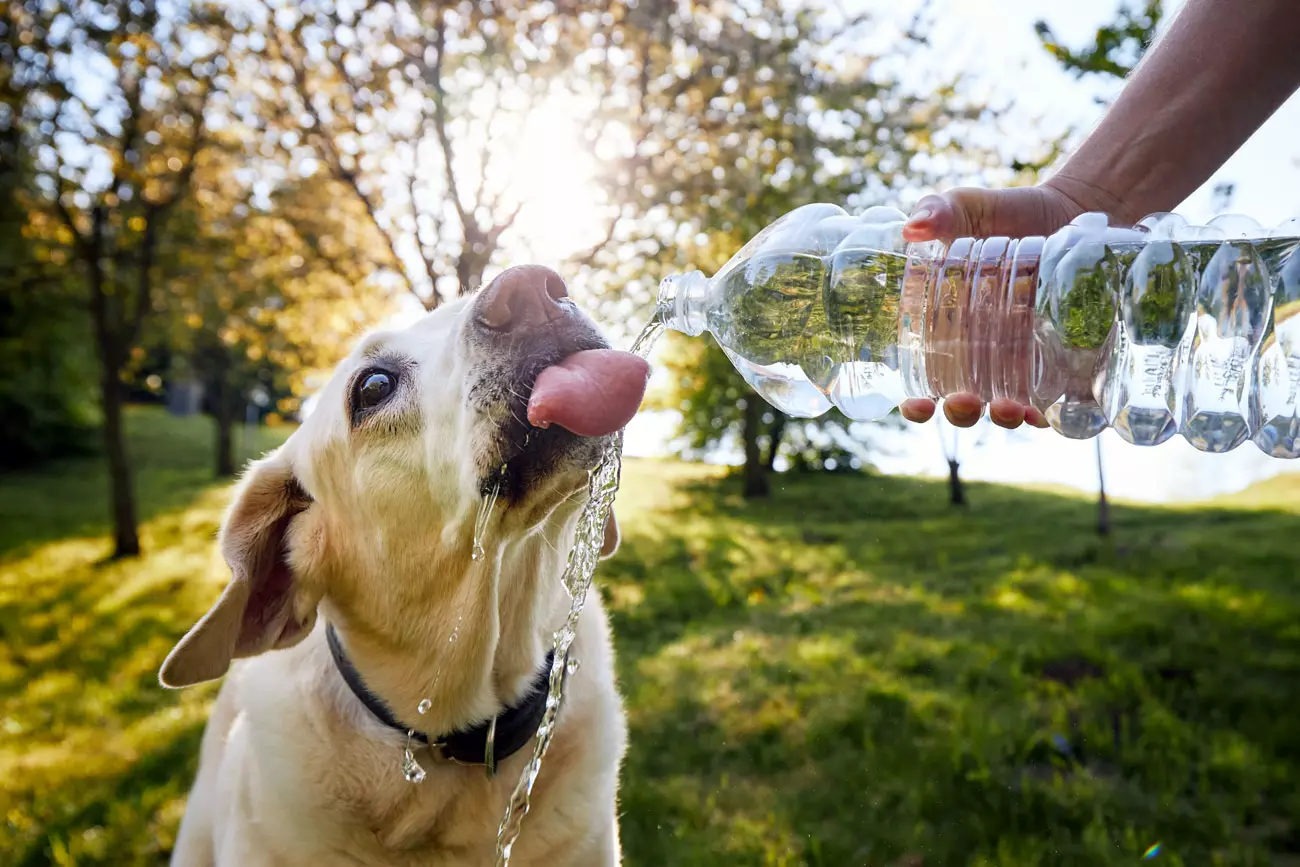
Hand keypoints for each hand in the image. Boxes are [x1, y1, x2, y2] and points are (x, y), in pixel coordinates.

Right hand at [896, 182, 1097, 429]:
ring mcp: (1024, 363)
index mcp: (946, 332)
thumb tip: (912, 227)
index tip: (916, 405)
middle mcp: (983, 357)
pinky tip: (1050, 412)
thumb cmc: (1007, 214)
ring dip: (1006, 418)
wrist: (1072, 210)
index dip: (916, 404)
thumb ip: (937, 212)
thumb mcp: (967, 208)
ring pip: (1010, 410)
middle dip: (963, 412)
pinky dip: (1053, 413)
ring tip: (1010, 409)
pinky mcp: (1065, 360)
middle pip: (965, 405)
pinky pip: (1058, 400)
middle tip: (965, 401)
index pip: (922, 382)